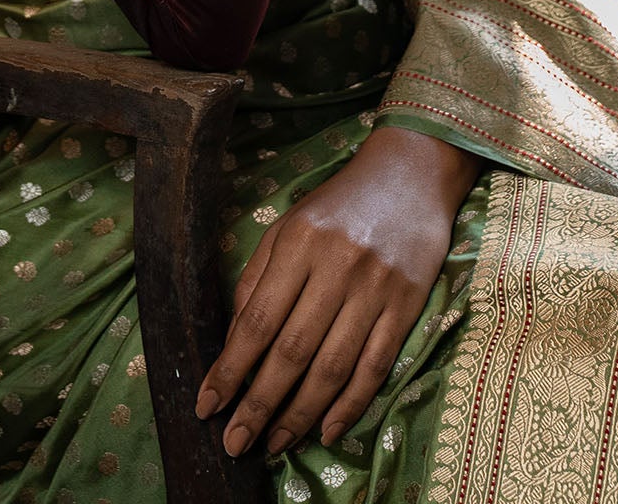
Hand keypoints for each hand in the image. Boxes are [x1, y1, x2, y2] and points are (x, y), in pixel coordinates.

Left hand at [195, 126, 478, 458]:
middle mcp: (337, 265)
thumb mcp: (288, 226)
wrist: (411, 173)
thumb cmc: (338, 204)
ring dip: (300, 415)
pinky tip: (328, 429)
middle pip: (292, 351)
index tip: (207, 407)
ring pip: (333, 367)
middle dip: (259, 405)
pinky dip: (351, 404)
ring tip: (275, 443)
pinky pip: (375, 365)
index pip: (257, 320)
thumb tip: (235, 343)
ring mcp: (376, 287)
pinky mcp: (408, 304)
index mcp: (298, 242)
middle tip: (236, 444)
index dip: (229, 370)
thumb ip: (257, 279)